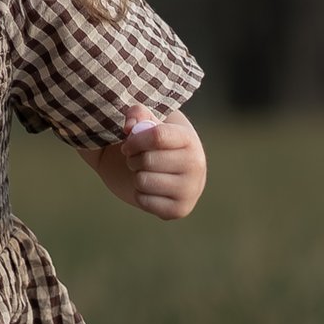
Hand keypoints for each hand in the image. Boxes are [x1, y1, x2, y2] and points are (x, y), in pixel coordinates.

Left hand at [92, 105, 206, 219]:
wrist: (167, 169)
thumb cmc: (153, 142)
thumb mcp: (147, 121)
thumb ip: (137, 114)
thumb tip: (130, 126)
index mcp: (189, 138)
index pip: (157, 136)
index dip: (134, 139)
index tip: (127, 143)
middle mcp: (196, 164)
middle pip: (147, 160)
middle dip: (133, 159)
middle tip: (136, 158)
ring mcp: (191, 189)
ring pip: (143, 181)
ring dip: (136, 176)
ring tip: (144, 172)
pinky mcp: (180, 210)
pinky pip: (144, 202)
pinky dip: (140, 195)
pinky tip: (150, 188)